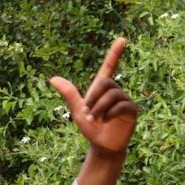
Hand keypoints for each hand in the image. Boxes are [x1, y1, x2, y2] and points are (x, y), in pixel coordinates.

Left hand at [50, 37, 136, 155]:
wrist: (101, 145)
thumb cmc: (90, 127)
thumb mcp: (77, 110)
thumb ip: (69, 93)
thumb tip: (52, 78)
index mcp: (102, 89)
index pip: (109, 67)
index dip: (114, 53)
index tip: (121, 39)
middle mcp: (115, 91)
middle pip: (106, 82)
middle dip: (93, 97)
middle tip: (88, 112)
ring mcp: (125, 100)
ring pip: (112, 94)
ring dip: (99, 108)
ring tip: (96, 118)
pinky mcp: (132, 111)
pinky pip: (121, 105)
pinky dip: (109, 113)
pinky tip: (106, 121)